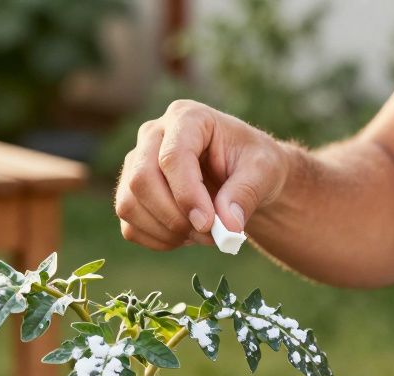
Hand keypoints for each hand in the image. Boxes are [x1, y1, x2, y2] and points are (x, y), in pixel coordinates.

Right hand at [114, 99, 290, 250]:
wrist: (244, 175)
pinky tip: (186, 237)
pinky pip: (130, 226)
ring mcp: (136, 163)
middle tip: (209, 235)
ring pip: (129, 204)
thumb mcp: (264, 171)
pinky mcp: (131, 193)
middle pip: (141, 179)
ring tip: (203, 235)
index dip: (187, 195)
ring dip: (166, 232)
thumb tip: (227, 227)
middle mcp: (153, 135)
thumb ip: (246, 194)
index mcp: (187, 117)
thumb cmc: (254, 164)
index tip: (209, 224)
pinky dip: (158, 240)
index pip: (172, 156)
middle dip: (174, 217)